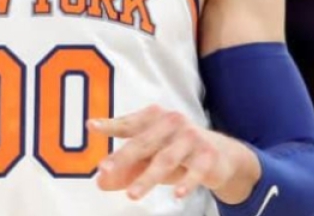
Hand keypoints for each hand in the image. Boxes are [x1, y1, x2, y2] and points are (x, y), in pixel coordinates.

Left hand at [88, 104, 244, 201]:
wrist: (222, 154)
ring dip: (147, 178)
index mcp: (153, 118)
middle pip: (143, 143)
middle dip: (123, 157)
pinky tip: (177, 195)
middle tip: (104, 168)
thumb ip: (125, 169)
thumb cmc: (177, 152)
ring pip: (165, 160)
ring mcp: (190, 138)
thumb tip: (100, 182)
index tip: (91, 126)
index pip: (128, 124)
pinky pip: (195, 171)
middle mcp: (171, 123)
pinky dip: (186, 183)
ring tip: (132, 195)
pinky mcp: (208, 156)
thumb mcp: (151, 159)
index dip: (110, 125)